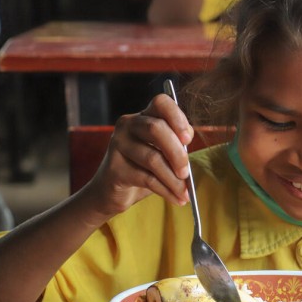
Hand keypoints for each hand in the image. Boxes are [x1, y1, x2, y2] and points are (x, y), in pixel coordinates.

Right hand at [83, 93, 193, 217]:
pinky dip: (166, 191)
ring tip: (185, 193)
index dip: (177, 117)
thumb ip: (176, 145)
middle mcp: (128, 125)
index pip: (161, 102)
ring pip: (153, 158)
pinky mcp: (115, 168)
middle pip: (157, 129)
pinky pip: (147, 178)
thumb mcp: (163, 153)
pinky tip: (177, 199)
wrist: (112, 191)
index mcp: (144, 116)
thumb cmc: (143, 168)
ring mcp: (118, 144)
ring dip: (174, 179)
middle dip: (177, 153)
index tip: (188, 139)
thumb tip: (189, 150)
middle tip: (187, 173)